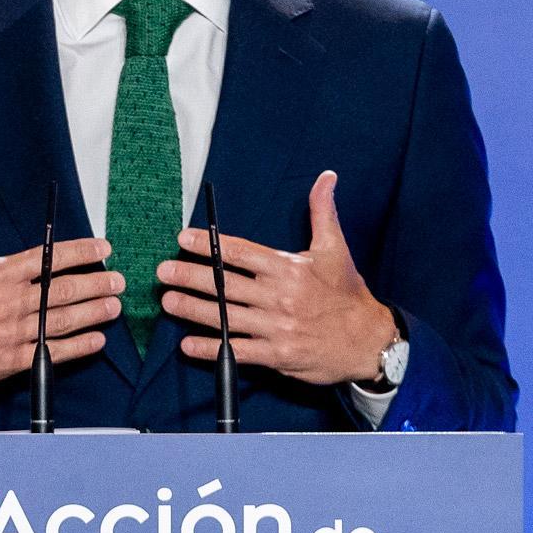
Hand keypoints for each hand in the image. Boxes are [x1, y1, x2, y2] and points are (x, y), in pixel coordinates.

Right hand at [0, 173, 122, 411]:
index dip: (81, 252)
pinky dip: (77, 347)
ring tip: (114, 306)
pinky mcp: (10, 362)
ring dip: (93, 313)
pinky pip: (52, 353)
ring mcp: (12, 334)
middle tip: (118, 280)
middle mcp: (10, 303)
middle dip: (96, 283)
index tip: (103, 248)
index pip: (48, 258)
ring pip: (63, 321)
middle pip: (64, 290)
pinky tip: (95, 340)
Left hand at [157, 171, 394, 385]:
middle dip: (190, 276)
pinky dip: (211, 348)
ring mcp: (277, 328)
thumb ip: (322, 212)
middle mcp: (280, 297)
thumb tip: (325, 177)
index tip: (183, 239)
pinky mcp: (278, 355)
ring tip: (168, 301)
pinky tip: (188, 344)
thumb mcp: (335, 249)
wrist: (370, 341)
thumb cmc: (347, 294)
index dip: (209, 245)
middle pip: (225, 284)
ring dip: (192, 309)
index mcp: (289, 268)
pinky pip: (238, 350)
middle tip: (163, 270)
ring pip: (225, 316)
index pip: (240, 252)